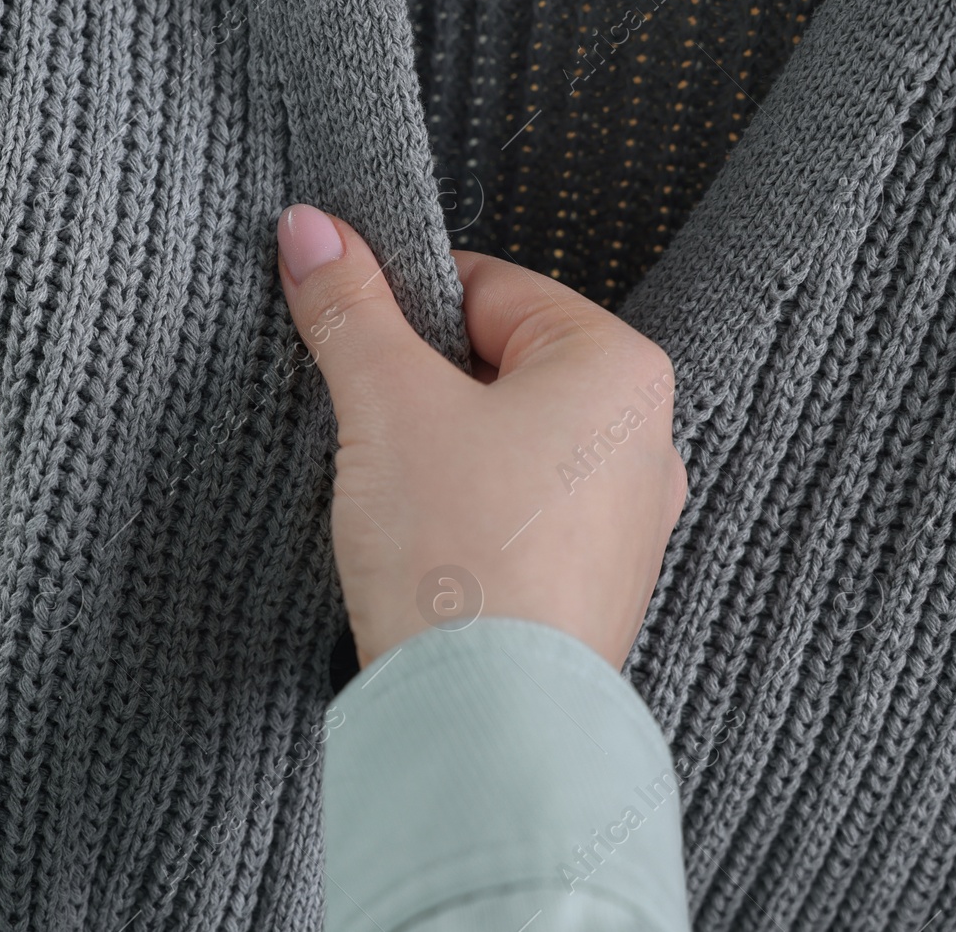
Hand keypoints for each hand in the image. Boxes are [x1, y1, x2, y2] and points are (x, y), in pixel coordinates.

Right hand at [274, 204, 685, 669]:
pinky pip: (520, 517)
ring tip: (393, 496)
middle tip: (366, 423)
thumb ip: (349, 307)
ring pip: (509, 445)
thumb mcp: (387, 405)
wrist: (489, 728)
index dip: (404, 303)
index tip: (351, 327)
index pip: (492, 287)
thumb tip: (310, 228)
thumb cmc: (462, 558)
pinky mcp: (594, 589)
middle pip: (501, 366)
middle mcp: (645, 441)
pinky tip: (425, 550)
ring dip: (442, 454)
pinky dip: (467, 518)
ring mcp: (627, 524)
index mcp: (618, 370)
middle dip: (422, 386)